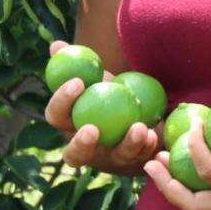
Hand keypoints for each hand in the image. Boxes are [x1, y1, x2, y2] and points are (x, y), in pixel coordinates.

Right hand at [44, 39, 159, 175]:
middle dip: (81, 145)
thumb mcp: (96, 78)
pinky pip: (141, 158)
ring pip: (116, 158)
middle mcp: (86, 148)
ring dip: (127, 144)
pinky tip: (154, 135)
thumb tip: (57, 46)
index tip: (78, 82)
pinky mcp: (135, 163)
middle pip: (74, 155)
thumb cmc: (110, 92)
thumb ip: (77, 64)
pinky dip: (148, 146)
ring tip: (139, 127)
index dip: (62, 101)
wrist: (141, 111)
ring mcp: (111, 160)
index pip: (56, 116)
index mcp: (70, 124)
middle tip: (93, 129)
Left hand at [143, 98, 210, 209]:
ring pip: (202, 204)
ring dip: (179, 186)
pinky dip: (200, 181)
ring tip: (164, 162)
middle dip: (168, 187)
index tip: (194, 123)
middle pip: (194, 205)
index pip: (210, 171)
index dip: (195, 147)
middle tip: (151, 163)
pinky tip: (202, 160)